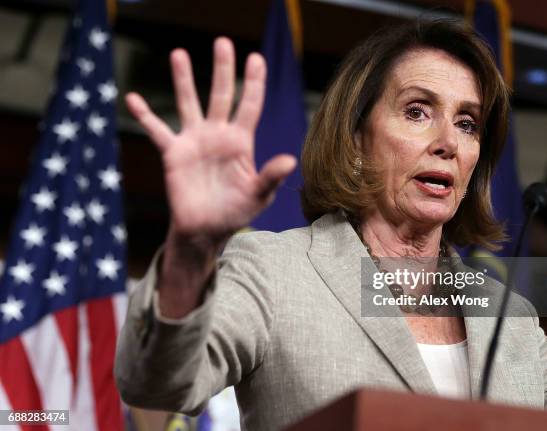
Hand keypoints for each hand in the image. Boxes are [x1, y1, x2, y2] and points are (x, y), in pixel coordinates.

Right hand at [125, 38, 296, 244]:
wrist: (205, 230)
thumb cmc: (235, 213)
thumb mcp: (258, 196)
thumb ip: (270, 177)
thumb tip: (290, 160)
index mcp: (241, 142)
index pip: (250, 106)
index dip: (254, 83)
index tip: (257, 58)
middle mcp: (218, 135)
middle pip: (221, 95)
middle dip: (223, 70)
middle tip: (222, 42)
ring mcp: (195, 141)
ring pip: (188, 103)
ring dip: (184, 80)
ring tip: (179, 54)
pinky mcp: (173, 153)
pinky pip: (157, 130)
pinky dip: (145, 115)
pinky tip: (133, 99)